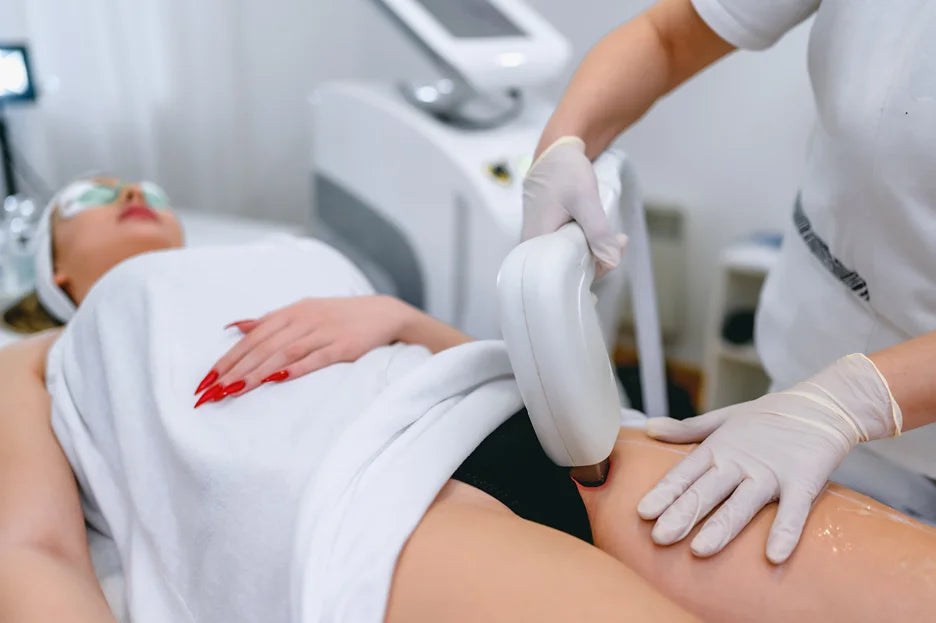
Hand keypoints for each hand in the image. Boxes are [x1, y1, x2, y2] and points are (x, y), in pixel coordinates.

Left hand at [194, 295, 408, 405]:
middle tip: (211, 393)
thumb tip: (235, 326)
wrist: (383, 313)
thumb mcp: (302, 312)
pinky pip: (315, 358)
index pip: (252, 338)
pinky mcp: (344, 346)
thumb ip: (269, 321)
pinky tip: (276, 379)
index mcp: (290, 312)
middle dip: (234, 370)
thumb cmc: (338, 316)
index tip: (206, 380)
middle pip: (262, 347)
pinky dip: (295, 368)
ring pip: (283, 353)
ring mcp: (323, 332)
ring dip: (256, 372)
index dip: (228, 358)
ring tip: (234, 391)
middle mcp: (303, 320)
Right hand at [523, 136, 625, 273]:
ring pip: (570, 260)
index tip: (615, 251)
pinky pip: (568, 250)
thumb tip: (612, 262)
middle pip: (568, 270)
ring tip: (616, 237)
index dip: (593, 270)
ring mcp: (539, 243)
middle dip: (598, 260)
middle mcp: (533, 249)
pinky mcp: (547, 238)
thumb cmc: (564, 172)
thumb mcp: (585, 199)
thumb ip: (598, 231)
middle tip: (620, 240)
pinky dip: (587, 244)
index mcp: (535, 245)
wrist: (555, 153)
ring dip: (595, 252)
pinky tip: (602, 236)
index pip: (565, 275)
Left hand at [637, 354, 901, 563]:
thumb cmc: (767, 418)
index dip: (665, 492)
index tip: (643, 512)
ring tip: (701, 550)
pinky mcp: (803, 480)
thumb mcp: (722, 420)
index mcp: (718, 448)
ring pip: (742, 503)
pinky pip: (794, 510)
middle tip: (659, 537)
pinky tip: (773, 555)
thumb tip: (648, 427)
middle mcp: (739, 461)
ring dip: (722, 527)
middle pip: (707, 491)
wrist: (821, 406)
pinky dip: (785, 531)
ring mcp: (771, 472)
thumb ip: (686, 430)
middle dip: (683, 514)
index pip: (686, 473)